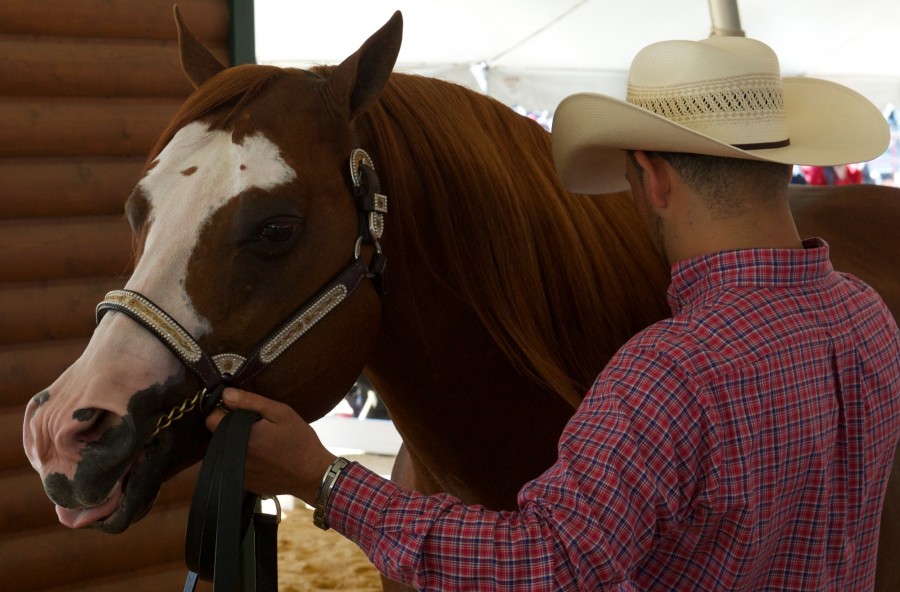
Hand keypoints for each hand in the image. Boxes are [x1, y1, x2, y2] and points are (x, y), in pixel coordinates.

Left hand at [205, 387, 335, 503]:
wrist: (312, 474)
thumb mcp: (281, 413)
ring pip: (224, 452)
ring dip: (235, 444)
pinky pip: (234, 467)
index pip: (211, 420)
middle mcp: (233, 457)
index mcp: (241, 437)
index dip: (223, 411)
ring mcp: (238, 474)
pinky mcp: (244, 484)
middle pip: (217, 436)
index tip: (239, 411)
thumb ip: (250, 402)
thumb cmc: (299, 441)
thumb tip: (224, 394)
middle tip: (254, 427)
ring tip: (258, 442)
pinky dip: (242, 460)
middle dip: (230, 428)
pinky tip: (261, 458)